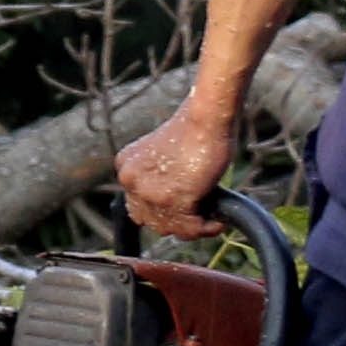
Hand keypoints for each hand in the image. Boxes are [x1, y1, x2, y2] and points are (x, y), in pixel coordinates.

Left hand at [116, 97, 235, 240]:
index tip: (182, 212)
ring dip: (193, 228)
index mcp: (127, 167)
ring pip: (171, 228)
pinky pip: (191, 228)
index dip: (162, 213)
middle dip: (176, 222)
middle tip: (199, 217)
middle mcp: (131, 180)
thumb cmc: (194, 129)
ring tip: (210, 221)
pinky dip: (208, 228)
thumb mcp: (163, 154)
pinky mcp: (173, 199)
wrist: (206, 117)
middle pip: (150, 221)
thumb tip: (173, 202)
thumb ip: (159, 176)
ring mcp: (150, 192)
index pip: (138, 205)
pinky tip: (218, 223)